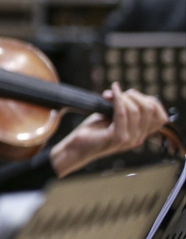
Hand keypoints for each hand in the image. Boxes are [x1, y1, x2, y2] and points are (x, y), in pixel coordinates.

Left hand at [49, 84, 169, 176]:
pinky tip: (109, 94)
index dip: (150, 101)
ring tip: (109, 95)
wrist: (76, 148)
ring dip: (122, 97)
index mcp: (141, 134)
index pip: (161, 117)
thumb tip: (123, 91)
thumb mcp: (113, 117)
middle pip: (149, 109)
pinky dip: (116, 99)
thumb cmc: (93, 131)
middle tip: (118, 93)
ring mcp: (129, 139)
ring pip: (135, 109)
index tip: (132, 95)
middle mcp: (139, 138)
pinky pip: (121, 113)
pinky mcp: (117, 137)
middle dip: (134, 95)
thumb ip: (124, 108)